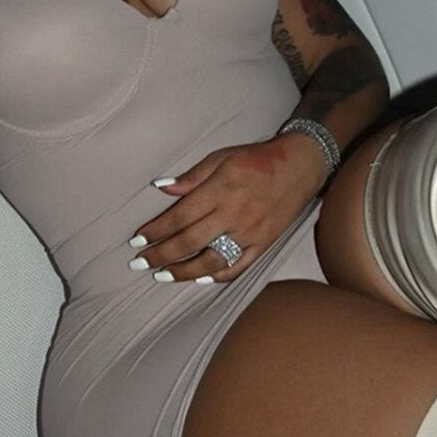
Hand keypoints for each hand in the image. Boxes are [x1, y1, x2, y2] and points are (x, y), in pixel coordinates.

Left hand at [129, 133, 326, 282]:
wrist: (299, 166)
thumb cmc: (255, 159)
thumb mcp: (221, 157)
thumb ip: (192, 176)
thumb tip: (161, 187)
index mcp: (220, 189)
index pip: (181, 216)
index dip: (157, 230)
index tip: (137, 240)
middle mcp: (234, 214)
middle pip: (190, 241)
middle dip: (161, 255)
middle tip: (139, 264)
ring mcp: (250, 233)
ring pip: (212, 260)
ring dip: (183, 272)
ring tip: (162, 276)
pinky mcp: (263, 244)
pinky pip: (238, 267)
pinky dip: (218, 276)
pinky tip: (200, 279)